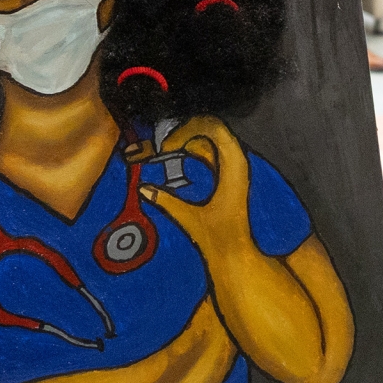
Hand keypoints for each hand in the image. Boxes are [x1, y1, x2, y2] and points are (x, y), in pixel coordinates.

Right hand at [138, 117, 253, 256]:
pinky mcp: (230, 172)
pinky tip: (179, 158)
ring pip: (212, 138)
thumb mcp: (191, 218)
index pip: (213, 127)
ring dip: (189, 139)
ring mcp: (235, 166)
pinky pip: (213, 150)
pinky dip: (195, 149)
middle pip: (212, 127)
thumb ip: (167, 202)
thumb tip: (143, 189)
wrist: (238, 254)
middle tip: (165, 146)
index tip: (167, 146)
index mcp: (234, 167)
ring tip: (168, 152)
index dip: (187, 129)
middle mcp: (238, 162)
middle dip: (186, 131)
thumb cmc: (220, 238)